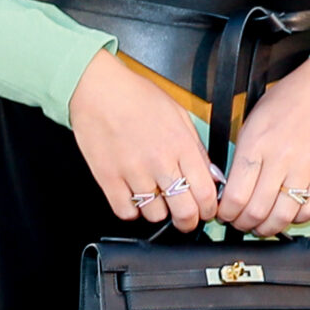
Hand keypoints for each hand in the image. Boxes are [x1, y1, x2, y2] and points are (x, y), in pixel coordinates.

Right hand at [68, 50, 219, 232]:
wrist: (98, 89)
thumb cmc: (137, 96)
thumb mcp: (179, 114)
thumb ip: (196, 148)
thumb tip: (211, 175)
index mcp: (181, 145)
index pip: (206, 193)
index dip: (209, 209)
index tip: (205, 210)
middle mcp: (159, 161)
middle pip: (184, 212)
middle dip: (188, 221)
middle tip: (185, 217)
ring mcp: (133, 172)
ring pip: (155, 215)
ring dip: (158, 212)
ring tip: (155, 199)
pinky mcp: (108, 178)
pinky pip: (126, 211)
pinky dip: (132, 210)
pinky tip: (134, 197)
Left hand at [216, 51, 309, 238]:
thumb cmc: (286, 103)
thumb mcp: (253, 123)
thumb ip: (241, 156)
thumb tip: (229, 189)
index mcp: (256, 143)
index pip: (236, 194)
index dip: (226, 213)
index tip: (224, 214)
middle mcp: (280, 158)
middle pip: (256, 210)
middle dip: (243, 225)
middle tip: (240, 223)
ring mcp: (305, 168)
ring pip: (282, 216)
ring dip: (267, 229)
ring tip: (261, 226)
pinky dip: (295, 220)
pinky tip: (286, 215)